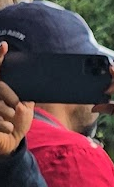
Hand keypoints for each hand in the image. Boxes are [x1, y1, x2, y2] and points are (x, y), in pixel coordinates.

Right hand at [0, 44, 33, 158]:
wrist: (10, 141)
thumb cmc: (18, 122)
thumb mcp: (25, 106)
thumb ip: (26, 94)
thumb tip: (37, 79)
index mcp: (0, 87)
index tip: (4, 45)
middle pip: (0, 85)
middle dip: (9, 94)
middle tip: (17, 105)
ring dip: (6, 111)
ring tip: (12, 119)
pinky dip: (4, 124)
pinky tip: (8, 128)